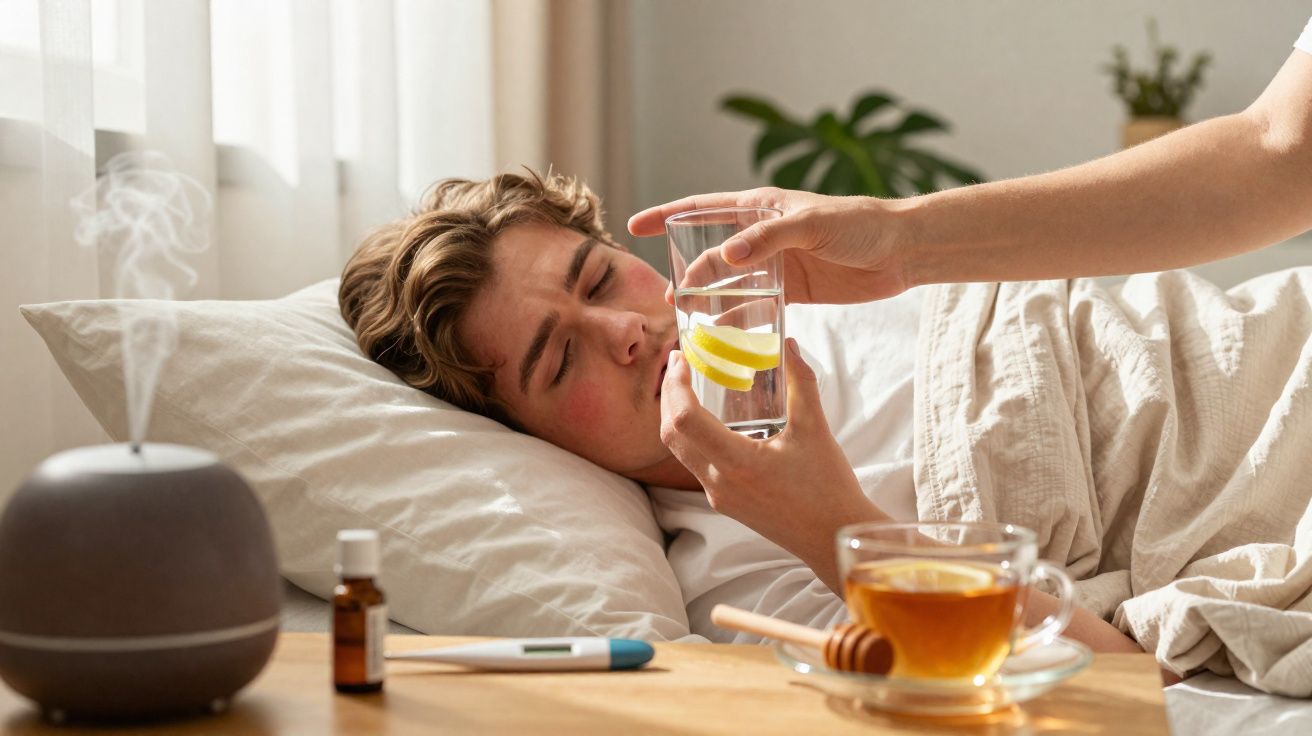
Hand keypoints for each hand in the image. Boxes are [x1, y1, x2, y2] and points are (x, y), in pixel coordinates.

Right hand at [629, 187, 910, 305]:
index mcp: (760, 208)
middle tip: (666, 300)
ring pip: (730, 285)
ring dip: (709, 302)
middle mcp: (763, 236)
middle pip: (711, 255)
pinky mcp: (793, 292)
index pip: (702, 209)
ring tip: (688, 324)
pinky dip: (739, 322)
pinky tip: (725, 339)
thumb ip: (769, 238)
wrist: (902, 249)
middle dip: (686, 274)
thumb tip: (725, 258)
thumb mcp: (812, 225)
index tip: (634, 226)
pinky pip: (756, 307)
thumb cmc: (860, 224)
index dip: (666, 215)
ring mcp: (776, 265)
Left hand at [660, 337, 888, 591]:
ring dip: (676, 416)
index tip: (682, 359)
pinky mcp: (724, 502)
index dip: (676, 385)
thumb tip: (790, 345)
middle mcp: (719, 483)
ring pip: (679, 451)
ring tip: (688, 385)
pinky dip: (691, 436)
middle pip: (671, 435)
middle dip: (669, 395)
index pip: (685, 420)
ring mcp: (718, 496)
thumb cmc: (828, 488)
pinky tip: (708, 418)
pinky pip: (695, 464)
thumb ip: (802, 384)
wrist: (833, 538)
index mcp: (738, 463)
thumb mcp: (816, 430)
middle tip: (679, 363)